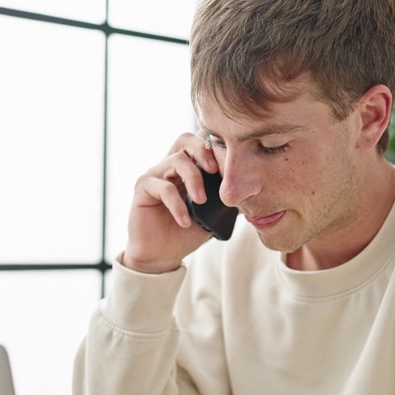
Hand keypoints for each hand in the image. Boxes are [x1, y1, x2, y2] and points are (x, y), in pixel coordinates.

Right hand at [122, 132, 220, 273]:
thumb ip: (226, 197)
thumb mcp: (214, 214)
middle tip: (215, 171)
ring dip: (194, 180)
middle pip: (185, 139)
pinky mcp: (142, 188)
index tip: (230, 167)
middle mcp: (169, 166)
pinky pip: (163, 188)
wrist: (161, 255)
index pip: (200, 143)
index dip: (216, 148)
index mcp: (187, 168)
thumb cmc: (187, 233)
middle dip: (203, 150)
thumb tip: (252, 188)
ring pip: (177, 160)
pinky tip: (185, 222)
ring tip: (202, 201)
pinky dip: (178, 205)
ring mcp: (155, 175)